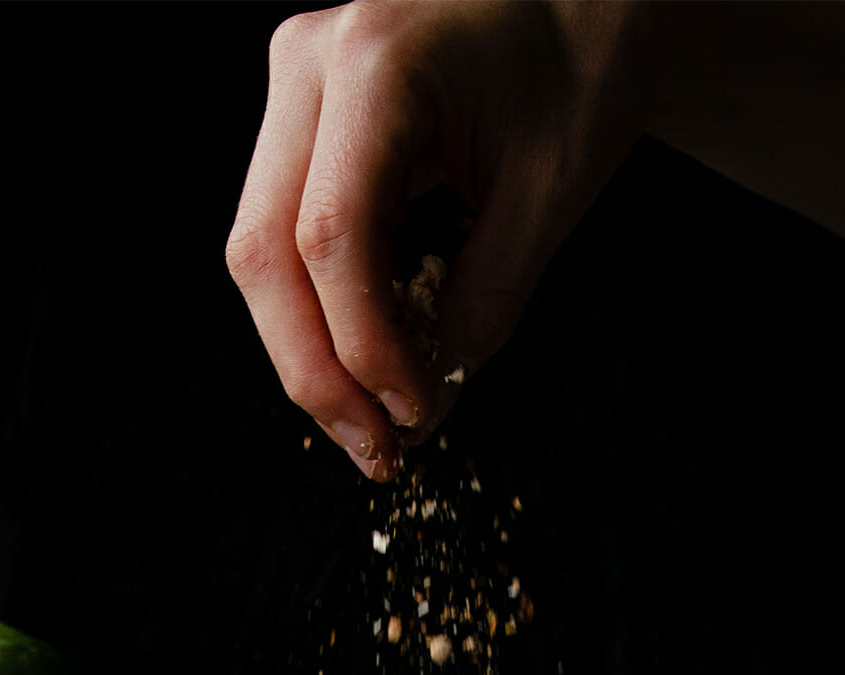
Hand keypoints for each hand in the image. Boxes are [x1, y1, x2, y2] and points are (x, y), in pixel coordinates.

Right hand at [225, 0, 649, 479]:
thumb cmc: (583, 53)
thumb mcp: (551, 188)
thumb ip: (485, 298)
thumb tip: (427, 398)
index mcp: (375, 63)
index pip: (331, 238)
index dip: (363, 349)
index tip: (412, 417)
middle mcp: (310, 63)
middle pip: (265, 252)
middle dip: (315, 371)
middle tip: (374, 451)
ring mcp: (297, 81)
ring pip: (262, 250)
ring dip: (312, 350)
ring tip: (375, 420)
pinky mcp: (305, 111)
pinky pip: (288, 230)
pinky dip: (326, 308)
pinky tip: (375, 357)